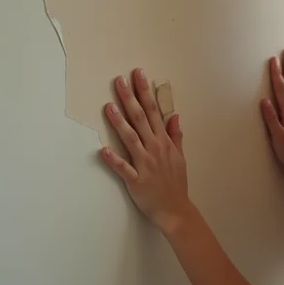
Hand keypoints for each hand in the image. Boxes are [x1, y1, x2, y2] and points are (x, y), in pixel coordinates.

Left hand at [101, 68, 192, 233]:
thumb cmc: (176, 183)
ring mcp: (145, 164)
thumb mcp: (180, 156)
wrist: (175, 210)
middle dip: (130, 98)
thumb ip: (176, 135)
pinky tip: (103, 150)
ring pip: (130, 139)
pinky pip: (124, 168)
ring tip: (109, 106)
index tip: (138, 74)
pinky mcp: (136, 180)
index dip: (145, 92)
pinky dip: (114, 159)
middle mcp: (154, 148)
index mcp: (164, 142)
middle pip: (140, 119)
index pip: (153, 111)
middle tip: (120, 80)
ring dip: (119, 122)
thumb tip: (174, 116)